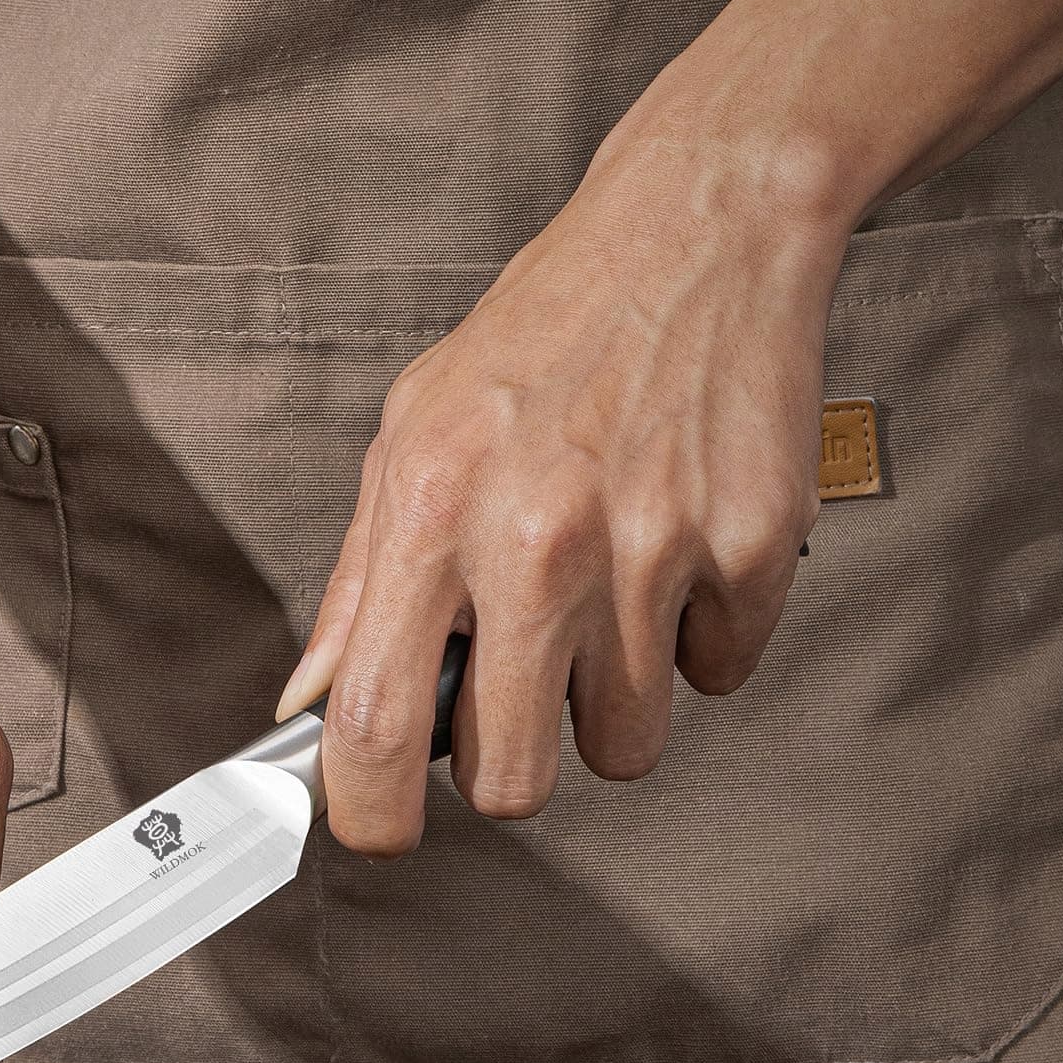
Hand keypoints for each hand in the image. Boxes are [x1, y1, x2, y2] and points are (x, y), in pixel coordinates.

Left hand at [279, 129, 848, 855]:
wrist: (696, 234)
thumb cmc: (541, 342)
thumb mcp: (409, 439)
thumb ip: (358, 584)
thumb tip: (312, 704)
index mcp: (433, 516)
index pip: (376, 722)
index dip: (370, 813)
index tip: (381, 829)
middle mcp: (538, 542)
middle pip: (513, 779)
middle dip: (512, 763)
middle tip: (519, 694)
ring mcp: (653, 550)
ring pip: (624, 745)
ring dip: (610, 700)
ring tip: (606, 596)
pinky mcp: (750, 549)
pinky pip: (718, 677)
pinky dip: (698, 639)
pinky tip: (675, 553)